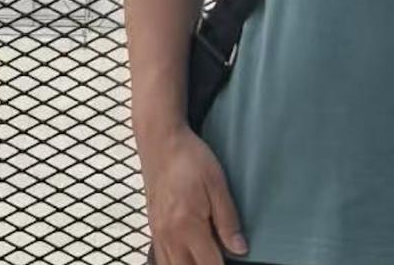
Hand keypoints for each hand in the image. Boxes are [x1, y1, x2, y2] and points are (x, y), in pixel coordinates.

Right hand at [140, 124, 247, 264]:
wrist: (161, 141)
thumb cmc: (190, 158)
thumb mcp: (217, 183)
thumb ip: (228, 220)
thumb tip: (240, 249)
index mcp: (187, 227)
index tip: (238, 262)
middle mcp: (169, 236)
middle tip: (223, 258)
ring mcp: (157, 234)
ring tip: (208, 256)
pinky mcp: (153, 228)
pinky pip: (162, 258)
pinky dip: (176, 263)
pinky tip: (189, 255)